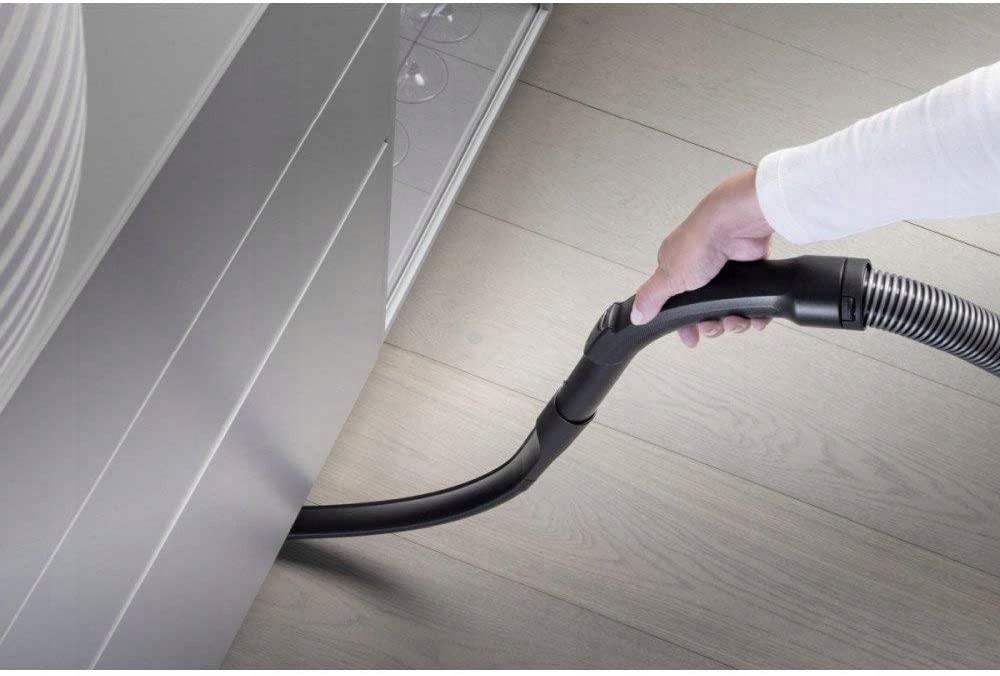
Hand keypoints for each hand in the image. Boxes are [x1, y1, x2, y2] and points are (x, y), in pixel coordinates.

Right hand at [631, 168, 773, 346]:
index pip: (677, 304)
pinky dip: (755, 313)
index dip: (684, 324)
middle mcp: (700, 269)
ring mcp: (727, 271)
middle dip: (712, 325)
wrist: (736, 223)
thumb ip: (651, 297)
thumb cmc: (701, 240)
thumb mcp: (668, 276)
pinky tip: (753, 316)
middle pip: (706, 311)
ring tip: (735, 320)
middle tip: (715, 327)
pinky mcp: (750, 270)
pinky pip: (753, 301)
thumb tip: (636, 314)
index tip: (691, 338)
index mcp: (676, 268)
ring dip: (734, 321)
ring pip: (730, 308)